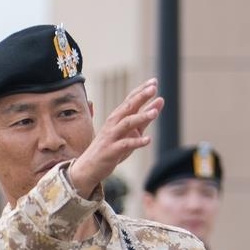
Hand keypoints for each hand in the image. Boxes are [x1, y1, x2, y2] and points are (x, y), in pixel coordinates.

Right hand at [68, 78, 162, 196]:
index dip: (141, 90)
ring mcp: (111, 137)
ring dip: (140, 117)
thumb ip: (144, 117)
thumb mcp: (129, 131)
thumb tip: (160, 100)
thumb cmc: (110, 148)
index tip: (154, 81)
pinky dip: (136, 142)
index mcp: (117, 117)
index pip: (130, 100)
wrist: (88, 168)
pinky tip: (148, 140)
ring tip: (155, 113)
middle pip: (127, 107)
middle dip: (140, 97)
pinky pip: (124, 145)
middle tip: (153, 88)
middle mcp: (113, 124)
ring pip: (126, 124)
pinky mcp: (111, 151)